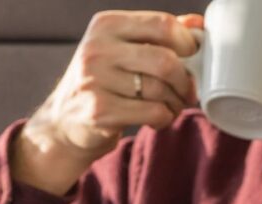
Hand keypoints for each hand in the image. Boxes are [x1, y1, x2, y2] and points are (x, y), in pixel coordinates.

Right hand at [12, 11, 202, 195]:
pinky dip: (164, 118)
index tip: (192, 57)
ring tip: (172, 106)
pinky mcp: (100, 111)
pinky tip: (158, 119)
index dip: (187, 43)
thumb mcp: (122, 49)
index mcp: (106, 25)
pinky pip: (151, 112)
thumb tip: (197, 25)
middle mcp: (97, 50)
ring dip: (175, 102)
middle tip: (188, 90)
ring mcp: (96, 81)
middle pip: (164, 60)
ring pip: (160, 90)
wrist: (64, 121)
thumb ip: (156, 34)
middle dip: (184, 79)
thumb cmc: (101, 82)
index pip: (161, 24)